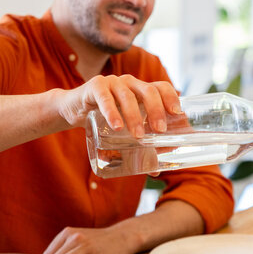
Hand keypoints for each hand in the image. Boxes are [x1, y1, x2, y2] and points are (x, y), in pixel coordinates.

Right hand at [57, 75, 180, 137]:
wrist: (73, 110)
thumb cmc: (104, 120)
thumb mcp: (124, 129)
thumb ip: (139, 144)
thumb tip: (157, 170)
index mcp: (139, 90)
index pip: (160, 87)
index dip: (171, 97)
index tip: (178, 114)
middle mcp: (129, 83)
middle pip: (148, 91)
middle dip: (157, 110)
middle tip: (160, 131)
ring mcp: (112, 82)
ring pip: (127, 96)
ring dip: (135, 116)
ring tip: (138, 136)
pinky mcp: (94, 87)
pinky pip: (104, 98)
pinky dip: (111, 112)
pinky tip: (117, 126)